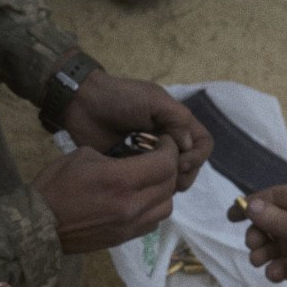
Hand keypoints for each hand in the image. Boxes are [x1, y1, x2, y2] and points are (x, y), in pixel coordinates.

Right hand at [32, 136, 178, 252]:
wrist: (39, 225)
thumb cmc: (55, 185)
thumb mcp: (83, 155)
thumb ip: (115, 156)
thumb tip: (133, 159)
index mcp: (120, 180)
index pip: (165, 163)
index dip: (170, 149)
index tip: (164, 142)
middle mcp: (132, 205)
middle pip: (169, 184)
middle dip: (169, 166)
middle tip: (161, 157)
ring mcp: (130, 225)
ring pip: (166, 206)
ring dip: (164, 190)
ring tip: (152, 180)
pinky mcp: (125, 238)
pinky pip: (153, 222)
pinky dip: (153, 208)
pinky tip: (141, 199)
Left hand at [62, 69, 212, 190]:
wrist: (84, 105)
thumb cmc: (120, 99)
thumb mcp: (154, 100)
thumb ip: (177, 119)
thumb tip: (187, 145)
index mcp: (177, 124)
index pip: (203, 144)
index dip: (197, 156)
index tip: (180, 161)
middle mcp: (168, 142)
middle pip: (191, 166)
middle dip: (184, 174)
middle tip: (166, 177)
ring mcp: (150, 157)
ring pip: (171, 178)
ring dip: (168, 183)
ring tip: (153, 182)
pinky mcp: (133, 168)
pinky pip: (148, 184)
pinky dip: (149, 187)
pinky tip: (140, 186)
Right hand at [228, 184, 286, 286]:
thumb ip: (274, 218)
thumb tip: (249, 205)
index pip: (274, 197)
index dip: (252, 205)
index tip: (231, 216)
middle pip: (270, 223)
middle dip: (259, 234)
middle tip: (253, 245)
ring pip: (275, 245)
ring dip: (264, 253)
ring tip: (259, 261)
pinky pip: (284, 263)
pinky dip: (277, 269)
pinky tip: (276, 274)